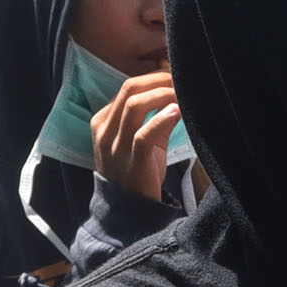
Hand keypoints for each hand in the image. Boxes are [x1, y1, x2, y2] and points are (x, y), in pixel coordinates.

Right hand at [89, 67, 181, 199]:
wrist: (128, 210)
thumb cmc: (136, 172)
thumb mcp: (142, 141)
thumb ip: (156, 117)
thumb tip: (178, 94)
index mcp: (104, 121)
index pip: (128, 87)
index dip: (155, 78)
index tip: (177, 75)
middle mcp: (105, 131)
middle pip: (130, 89)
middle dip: (160, 79)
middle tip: (182, 79)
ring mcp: (116, 146)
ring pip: (134, 106)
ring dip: (163, 94)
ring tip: (183, 93)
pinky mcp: (131, 162)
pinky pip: (143, 135)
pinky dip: (161, 119)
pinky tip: (177, 111)